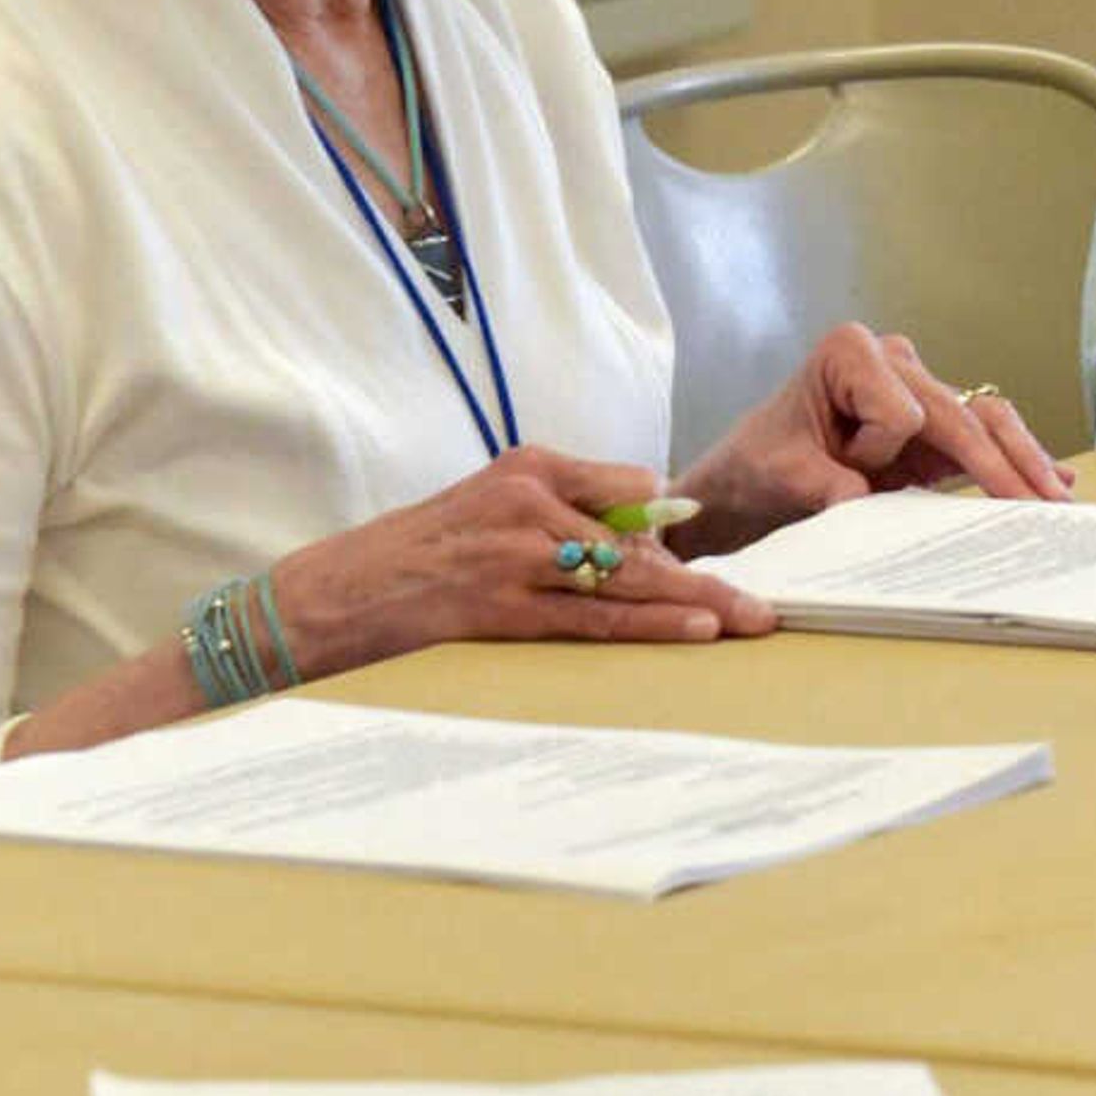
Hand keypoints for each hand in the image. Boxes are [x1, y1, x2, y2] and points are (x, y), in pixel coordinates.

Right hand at [273, 444, 771, 682]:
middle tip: (764, 602)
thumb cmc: (415, 551)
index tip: (725, 558)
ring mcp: (518, 557)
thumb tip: (652, 513)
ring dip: (694, 603)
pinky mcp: (502, 609)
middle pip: (640, 543)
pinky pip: (591, 619)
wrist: (332, 596)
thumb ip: (565, 498)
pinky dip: (647, 624)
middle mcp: (531, 502)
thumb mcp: (489, 498)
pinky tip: (693, 628)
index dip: (676, 532)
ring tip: (748, 620)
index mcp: (531, 467)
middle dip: (705, 574)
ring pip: (625, 581)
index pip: (632, 490)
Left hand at [669, 325, 1075, 553]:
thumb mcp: (779, 474)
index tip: (849, 470)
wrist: (750, 481)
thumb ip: (822, 483)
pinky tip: (1056, 481)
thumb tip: (864, 501)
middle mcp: (894, 362)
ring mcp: (920, 393)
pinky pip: (984, 439)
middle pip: (962, 410)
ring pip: (987, 420)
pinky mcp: (934, 429)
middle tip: (1038, 504)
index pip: (900, 408)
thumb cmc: (756, 465)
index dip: (880, 449)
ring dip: (1023, 463)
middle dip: (1002, 461)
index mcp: (850, 354)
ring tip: (1057, 501)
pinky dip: (1017, 460)